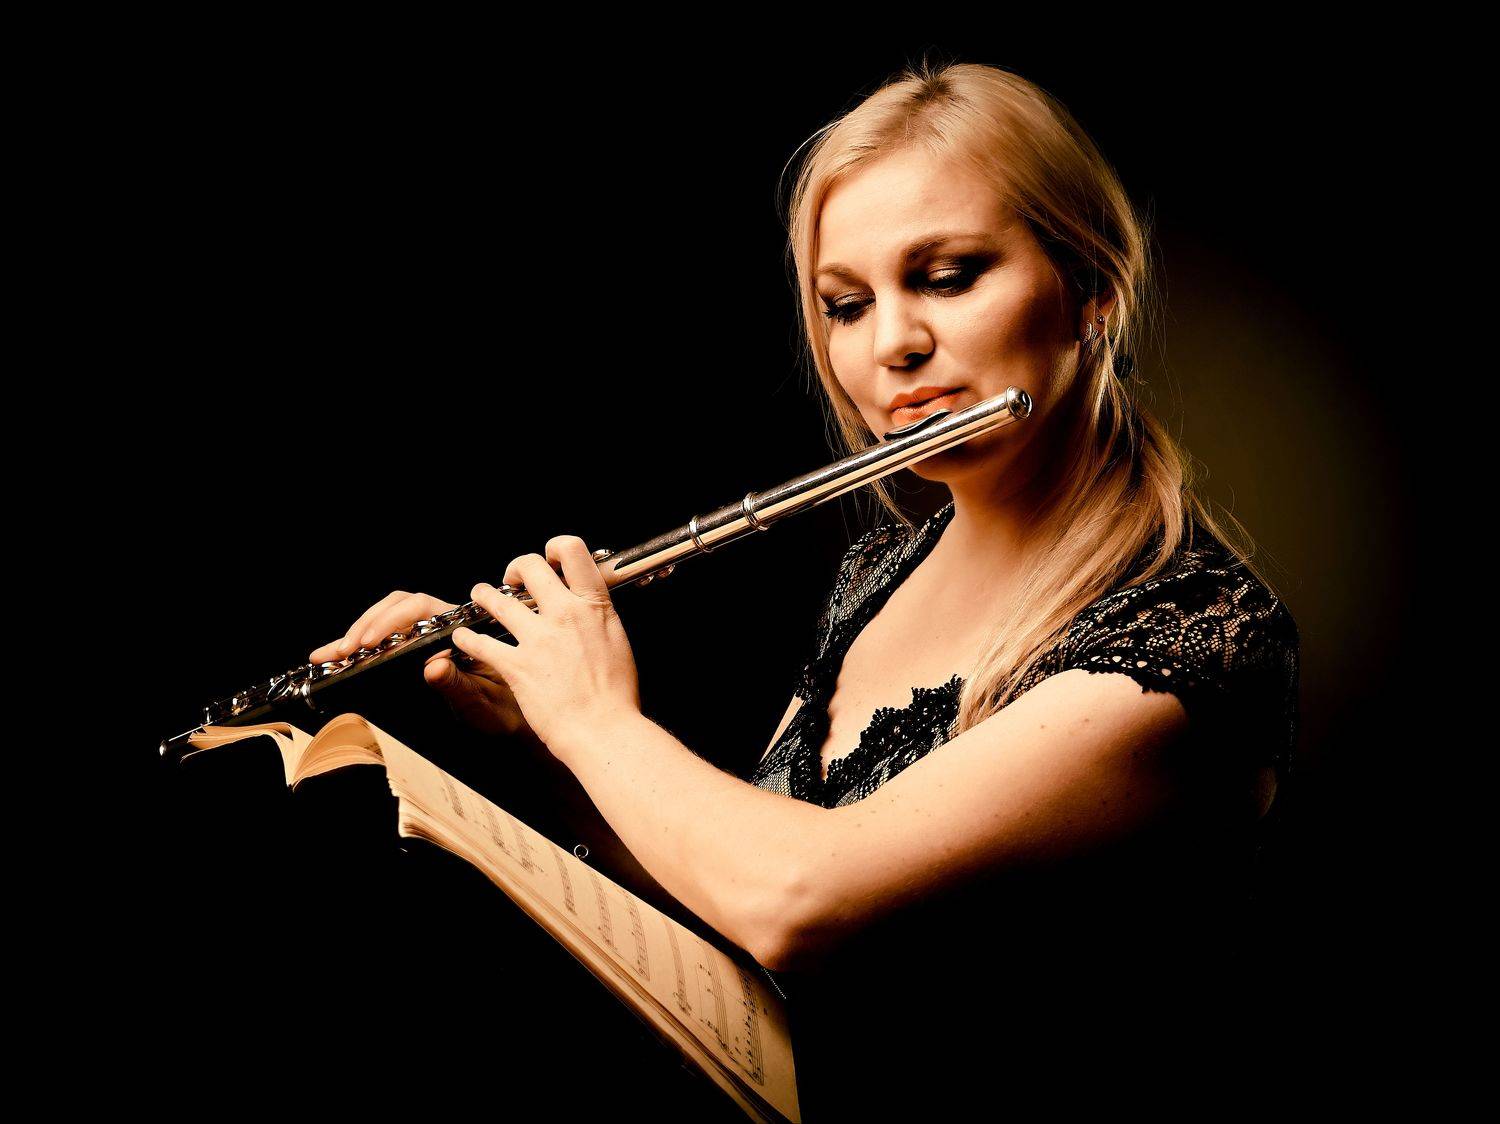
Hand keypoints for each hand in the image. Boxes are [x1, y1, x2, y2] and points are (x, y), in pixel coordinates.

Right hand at [309, 591, 534, 738]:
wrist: (518, 723)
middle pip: (398, 607)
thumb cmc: (506, 710)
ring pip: (390, 620)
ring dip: (359, 633)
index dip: (391, 620)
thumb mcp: (483, 702)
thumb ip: (459, 685)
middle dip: (367, 625)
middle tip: (344, 651)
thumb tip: (433, 666)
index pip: (421, 608)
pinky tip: (339, 656)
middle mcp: (447, 627)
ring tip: (331, 653)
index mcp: (464, 630)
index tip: (371, 643)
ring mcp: (433, 639)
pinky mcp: (421, 653)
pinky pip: (391, 640)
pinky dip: (363, 646)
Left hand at [452, 535, 640, 757]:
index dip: (555, 548)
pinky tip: (463, 638)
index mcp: (594, 605)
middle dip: (516, 568)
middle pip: (530, 566)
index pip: (572, 551)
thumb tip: (589, 605)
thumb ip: (598, 616)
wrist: (603, 728)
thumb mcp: (618, 640)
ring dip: (483, 595)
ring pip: (497, 600)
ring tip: (480, 595)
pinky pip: (479, 642)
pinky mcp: (517, 664)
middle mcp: (565, 614)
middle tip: (511, 579)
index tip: (549, 559)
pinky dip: (467, 639)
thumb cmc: (616, 694)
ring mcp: (538, 638)